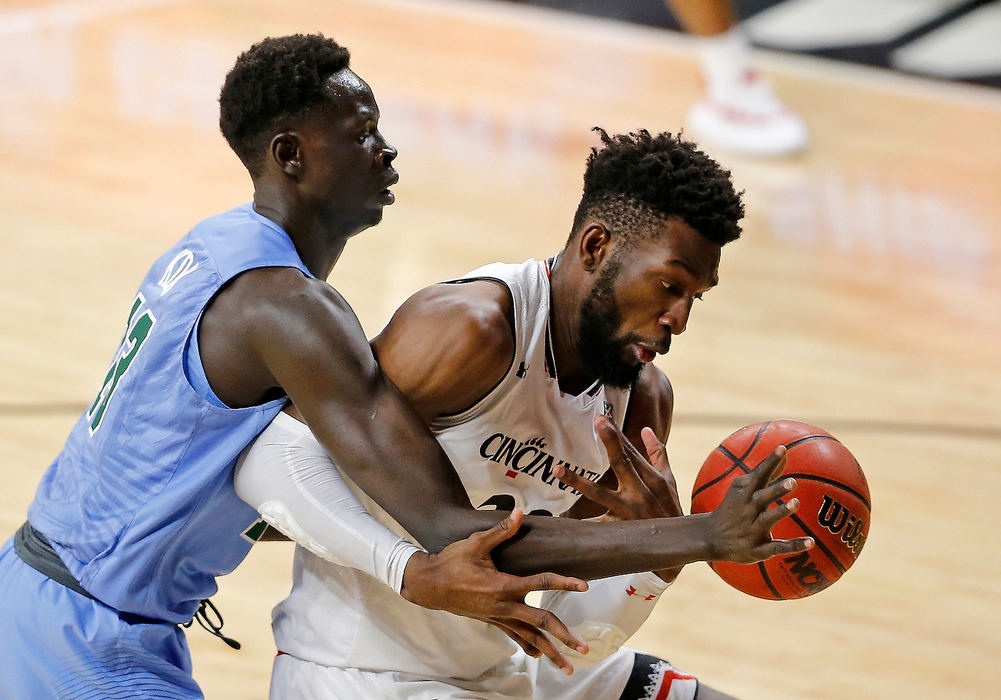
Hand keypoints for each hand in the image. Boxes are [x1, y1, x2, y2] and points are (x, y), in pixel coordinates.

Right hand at [400, 509, 589, 674]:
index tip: (584, 586)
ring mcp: (498, 617)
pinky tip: (541, 656)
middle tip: (585, 647)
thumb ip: (501, 530)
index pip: (541, 582)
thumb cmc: (452, 561)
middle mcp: (504, 605)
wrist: (429, 585)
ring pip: (530, 637)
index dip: (564, 582)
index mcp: (503, 585)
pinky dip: (529, 646)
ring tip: (568, 667)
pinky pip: (515, 637)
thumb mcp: (476, 543)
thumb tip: (520, 512)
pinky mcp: (492, 621)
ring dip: (551, 652)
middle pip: (541, 621)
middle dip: (564, 636)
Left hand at [555, 417, 683, 581]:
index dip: (616, 434)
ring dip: (579, 481)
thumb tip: (646, 429)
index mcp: (652, 478)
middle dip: (611, 441)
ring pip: (600, 493)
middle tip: (598, 422)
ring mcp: (628, 511)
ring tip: (558, 470)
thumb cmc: (670, 510)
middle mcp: (640, 491)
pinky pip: (596, 527)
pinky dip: (582, 526)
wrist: (677, 548)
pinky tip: (561, 524)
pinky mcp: (619, 529)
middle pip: (622, 462)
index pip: (631, 452)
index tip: (602, 418)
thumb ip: (658, 454)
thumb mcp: (669, 481)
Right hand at [707, 446, 814, 562]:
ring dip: (781, 512)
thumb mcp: (744, 488)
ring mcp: (751, 530)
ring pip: (767, 520)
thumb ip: (767, 473)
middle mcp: (747, 510)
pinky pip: (777, 548)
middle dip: (776, 490)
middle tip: (793, 482)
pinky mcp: (757, 549)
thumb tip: (785, 453)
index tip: (782, 448)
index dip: (770, 462)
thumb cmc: (733, 508)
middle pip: (762, 498)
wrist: (711, 537)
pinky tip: (810, 542)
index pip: (758, 475)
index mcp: (744, 494)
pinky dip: (793, 546)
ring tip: (795, 503)